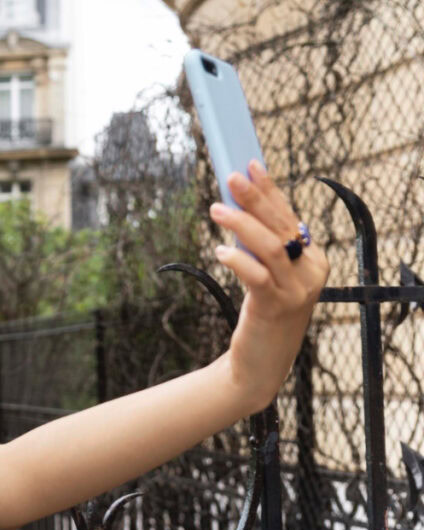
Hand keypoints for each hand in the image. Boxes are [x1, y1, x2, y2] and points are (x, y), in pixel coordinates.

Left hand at [210, 159, 330, 412]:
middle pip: (281, 226)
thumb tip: (236, 208)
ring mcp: (298, 291)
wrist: (260, 364)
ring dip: (242, 224)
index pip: (289, 217)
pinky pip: (258, 276)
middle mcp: (312, 273)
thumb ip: (260, 247)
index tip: (252, 165)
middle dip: (256, 198)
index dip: (270, 190)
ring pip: (272, 246)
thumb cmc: (261, 313)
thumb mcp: (266, 275)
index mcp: (313, 260)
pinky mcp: (277, 307)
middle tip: (231, 177)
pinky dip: (238, 260)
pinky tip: (219, 251)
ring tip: (216, 209)